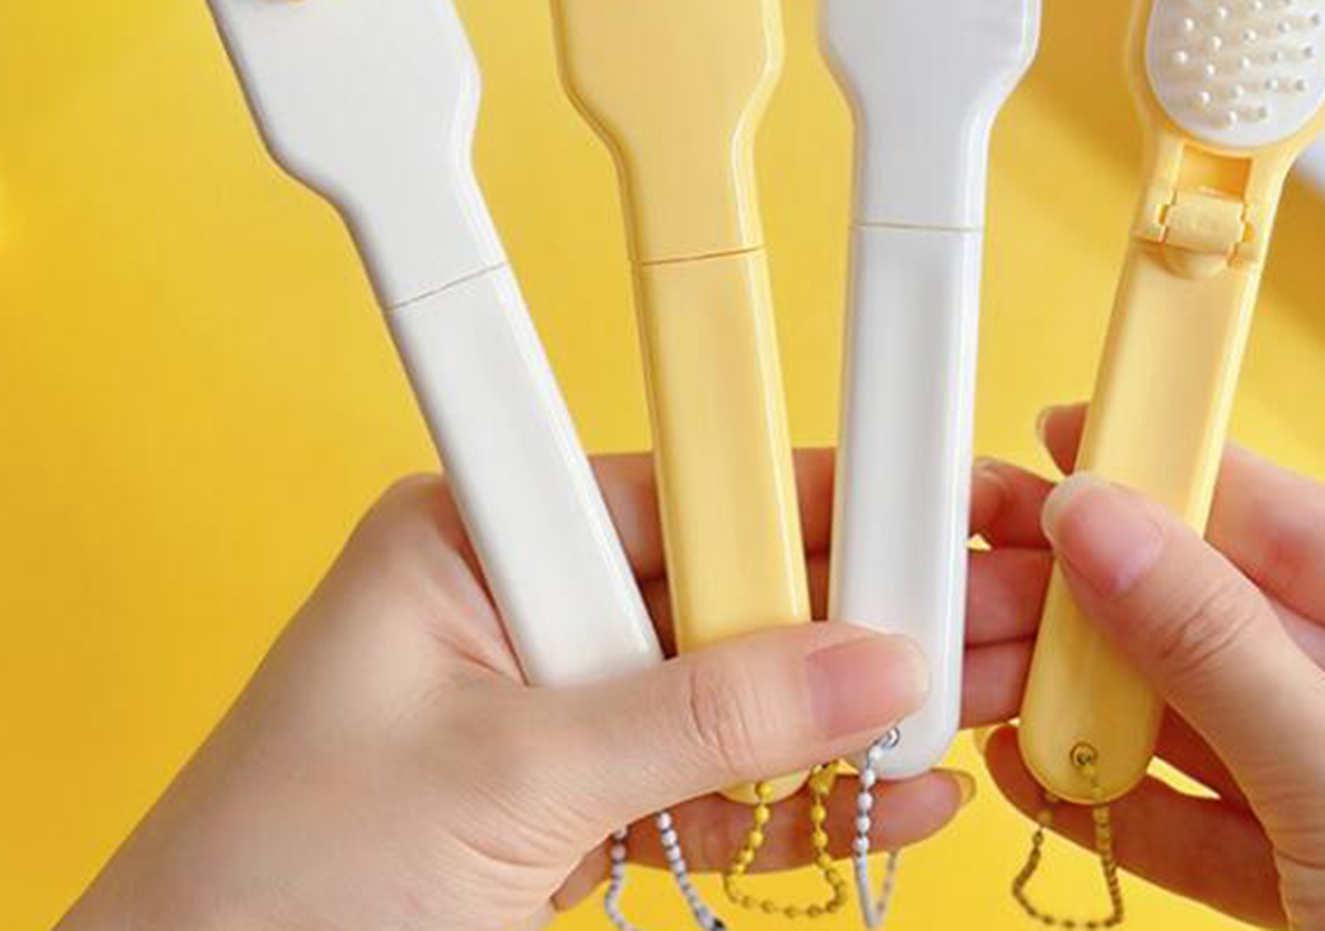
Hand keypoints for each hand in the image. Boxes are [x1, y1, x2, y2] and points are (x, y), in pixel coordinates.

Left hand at [60, 449, 1046, 930]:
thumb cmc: (271, 890)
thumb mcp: (504, 780)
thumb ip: (698, 721)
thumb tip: (870, 661)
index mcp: (479, 537)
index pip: (686, 486)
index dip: (820, 494)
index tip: (934, 495)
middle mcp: (523, 606)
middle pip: (730, 586)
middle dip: (870, 604)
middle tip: (1000, 604)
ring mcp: (553, 710)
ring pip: (736, 689)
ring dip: (859, 704)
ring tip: (989, 693)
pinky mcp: (572, 809)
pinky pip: (709, 784)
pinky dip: (800, 794)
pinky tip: (896, 789)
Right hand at [981, 406, 1324, 929]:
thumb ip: (1221, 653)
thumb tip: (1105, 524)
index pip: (1309, 524)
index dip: (1178, 475)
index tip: (1071, 441)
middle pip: (1239, 617)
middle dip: (1102, 602)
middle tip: (984, 567)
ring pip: (1212, 716)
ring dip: (1092, 702)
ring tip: (983, 669)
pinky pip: (1216, 814)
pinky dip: (1126, 796)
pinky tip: (1040, 765)